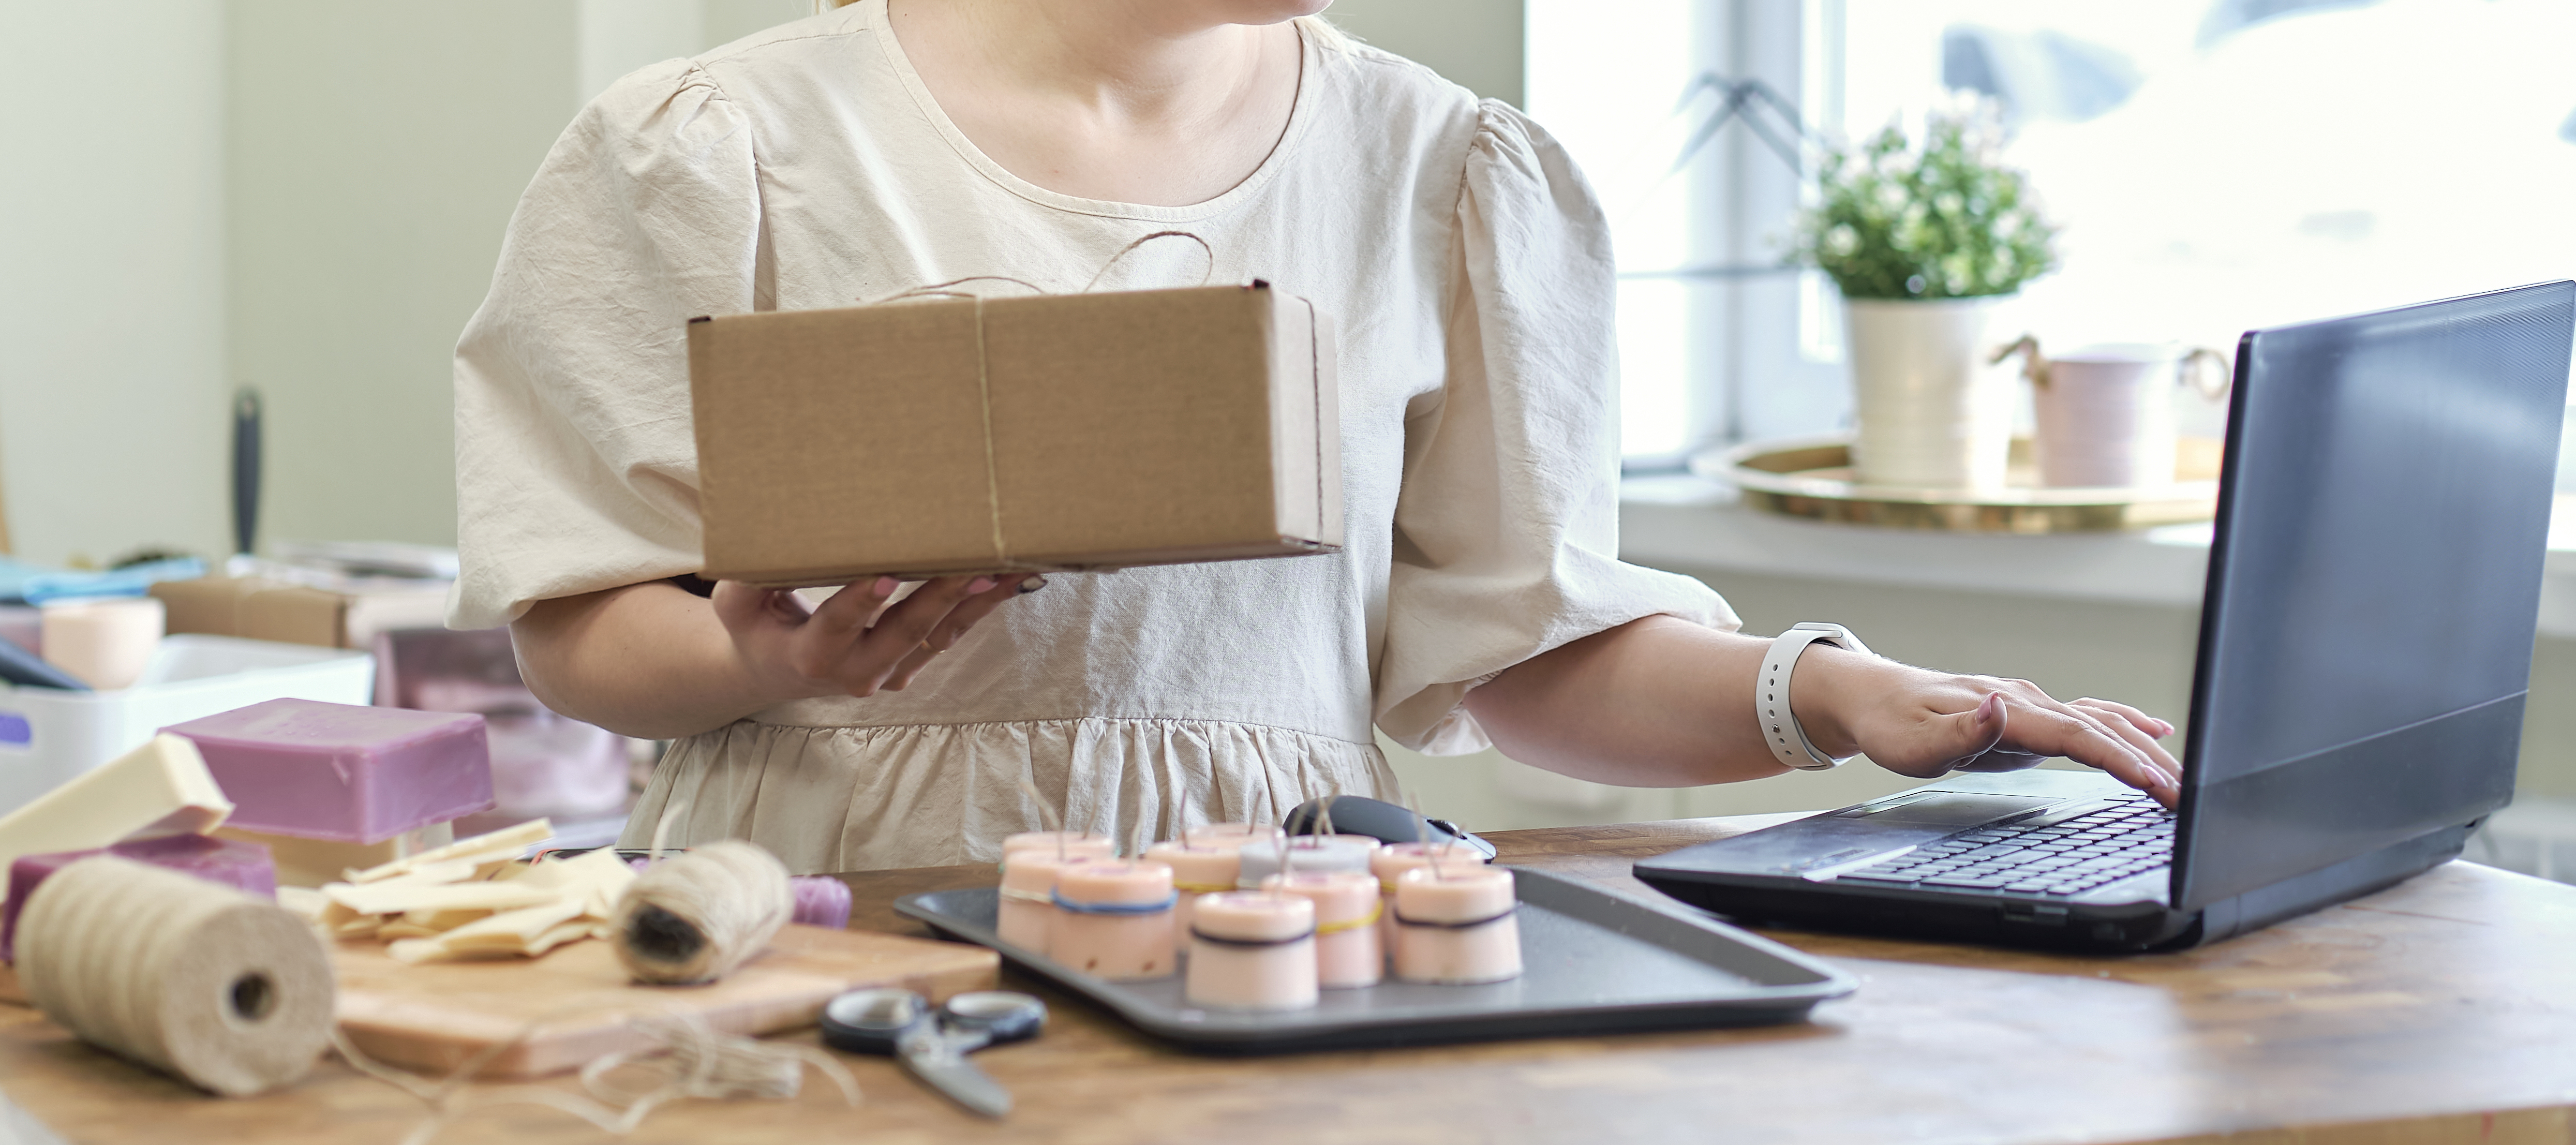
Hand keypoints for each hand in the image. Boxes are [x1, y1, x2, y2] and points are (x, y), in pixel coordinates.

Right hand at [710, 573, 1039, 700]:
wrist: (776, 671)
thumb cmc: (756, 627)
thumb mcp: (737, 607)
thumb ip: (747, 581)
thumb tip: (763, 544)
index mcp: (813, 656)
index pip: (838, 624)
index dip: (862, 601)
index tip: (887, 574)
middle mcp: (857, 672)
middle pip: (905, 631)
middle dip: (941, 594)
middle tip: (973, 563)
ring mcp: (890, 672)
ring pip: (940, 635)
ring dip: (976, 601)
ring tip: (1012, 567)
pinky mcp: (911, 666)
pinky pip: (950, 636)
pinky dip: (979, 608)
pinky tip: (1009, 579)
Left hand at [1797, 650, 2183, 807]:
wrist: (1873, 697)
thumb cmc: (1891, 724)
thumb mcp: (1913, 740)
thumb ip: (1962, 729)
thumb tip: (2001, 704)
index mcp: (2007, 708)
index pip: (2076, 732)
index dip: (2118, 757)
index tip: (2153, 781)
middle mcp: (2026, 702)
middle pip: (2101, 729)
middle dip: (2148, 762)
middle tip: (2188, 798)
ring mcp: (2031, 707)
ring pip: (2101, 723)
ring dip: (2145, 749)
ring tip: (2185, 778)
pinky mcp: (2029, 717)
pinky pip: (2088, 718)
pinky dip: (2125, 724)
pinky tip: (2155, 733)